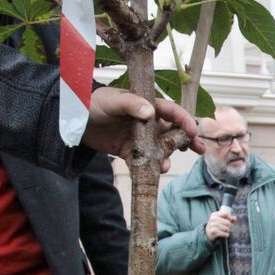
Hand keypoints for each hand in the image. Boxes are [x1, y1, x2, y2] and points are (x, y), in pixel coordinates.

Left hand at [82, 89, 203, 171]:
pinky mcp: (130, 151)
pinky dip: (148, 168)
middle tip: (199, 149)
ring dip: (166, 158)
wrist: (75, 120)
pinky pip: (144, 161)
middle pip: (173, 131)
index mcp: (147, 105)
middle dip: (187, 140)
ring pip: (160, 149)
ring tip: (166, 167)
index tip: (193, 130)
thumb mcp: (113, 101)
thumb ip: (132, 104)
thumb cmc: (95, 103)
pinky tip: (151, 173)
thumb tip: (150, 111)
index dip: (184, 119)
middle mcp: (148, 122)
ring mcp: (141, 137)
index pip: (171, 111)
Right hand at [205, 210, 233, 241]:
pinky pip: (224, 234)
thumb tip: (235, 218)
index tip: (230, 220)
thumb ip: (229, 218)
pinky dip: (226, 235)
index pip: (226, 214)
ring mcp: (212, 225)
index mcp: (215, 214)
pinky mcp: (213, 232)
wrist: (208, 232)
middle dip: (229, 226)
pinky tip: (224, 234)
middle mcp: (213, 219)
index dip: (230, 217)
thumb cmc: (216, 224)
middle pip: (228, 222)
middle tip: (227, 227)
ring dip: (227, 230)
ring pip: (226, 228)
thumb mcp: (221, 219)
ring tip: (225, 230)